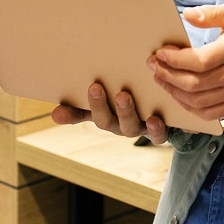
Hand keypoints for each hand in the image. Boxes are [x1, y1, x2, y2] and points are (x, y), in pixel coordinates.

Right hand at [51, 83, 167, 144]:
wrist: (169, 112)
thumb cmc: (131, 102)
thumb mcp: (108, 103)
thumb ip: (83, 107)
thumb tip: (54, 114)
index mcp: (105, 117)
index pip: (85, 114)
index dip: (73, 112)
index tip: (64, 101)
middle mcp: (120, 125)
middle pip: (106, 121)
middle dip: (99, 105)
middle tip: (94, 87)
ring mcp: (140, 128)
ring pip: (130, 127)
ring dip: (125, 112)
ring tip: (122, 96)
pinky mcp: (160, 131)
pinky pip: (157, 136)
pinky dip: (156, 129)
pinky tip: (155, 118)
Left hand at [148, 3, 223, 120]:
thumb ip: (212, 13)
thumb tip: (186, 15)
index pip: (199, 61)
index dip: (175, 60)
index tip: (160, 53)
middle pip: (194, 83)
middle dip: (168, 75)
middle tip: (154, 65)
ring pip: (198, 101)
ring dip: (174, 91)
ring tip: (161, 79)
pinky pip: (208, 113)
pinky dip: (189, 107)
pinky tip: (179, 95)